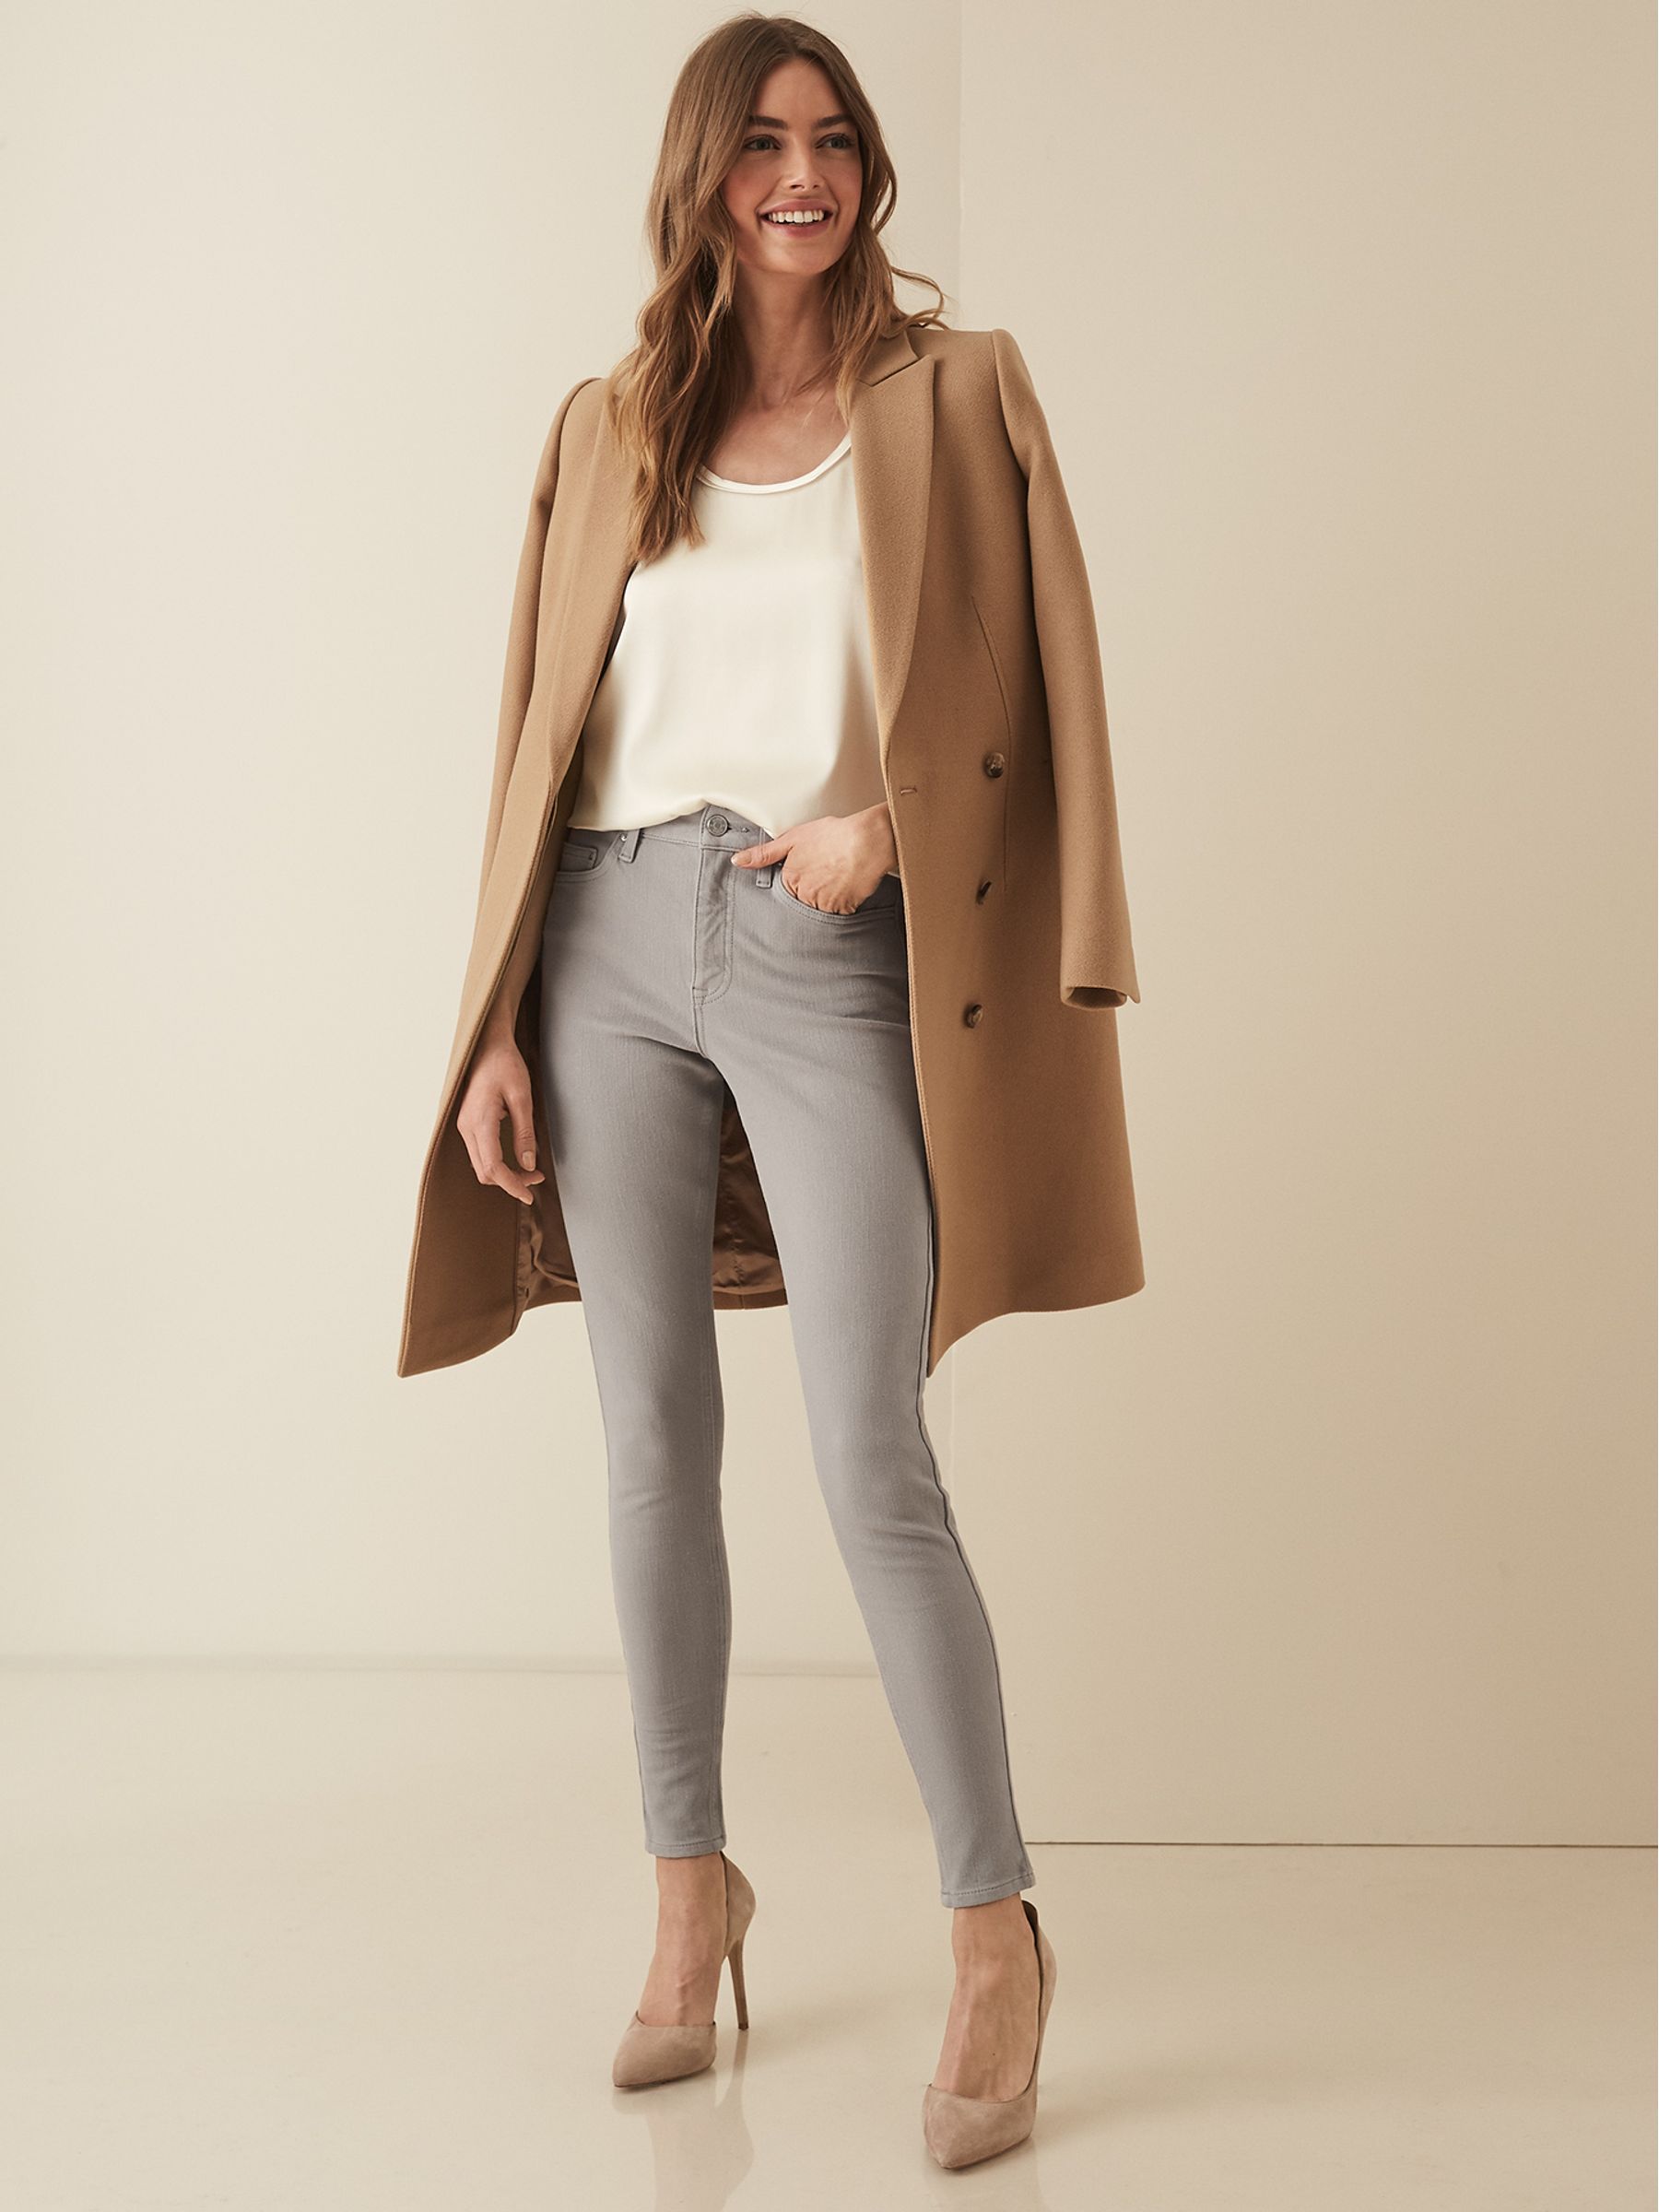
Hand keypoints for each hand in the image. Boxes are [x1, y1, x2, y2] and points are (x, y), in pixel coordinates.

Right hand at [457, 1028, 546, 1203]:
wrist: (487, 1045)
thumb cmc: (506, 1065)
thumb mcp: (522, 1097)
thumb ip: (524, 1132)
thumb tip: (529, 1164)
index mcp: (480, 1122)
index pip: (493, 1168)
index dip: (512, 1185)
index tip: (529, 1195)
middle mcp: (467, 1128)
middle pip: (484, 1172)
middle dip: (510, 1182)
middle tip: (537, 1178)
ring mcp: (465, 1126)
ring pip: (481, 1165)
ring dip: (503, 1174)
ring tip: (530, 1171)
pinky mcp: (468, 1124)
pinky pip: (480, 1154)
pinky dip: (496, 1163)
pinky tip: (514, 1158)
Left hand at [728, 802, 896, 913]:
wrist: (867, 840)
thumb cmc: (834, 835)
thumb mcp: (794, 838)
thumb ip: (764, 853)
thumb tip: (738, 862)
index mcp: (790, 880)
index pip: (787, 890)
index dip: (801, 878)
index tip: (812, 870)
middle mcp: (804, 896)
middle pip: (803, 901)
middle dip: (813, 890)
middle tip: (828, 872)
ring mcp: (824, 905)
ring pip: (821, 909)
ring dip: (828, 897)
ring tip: (839, 877)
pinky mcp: (844, 910)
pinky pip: (840, 913)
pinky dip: (844, 902)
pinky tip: (849, 885)